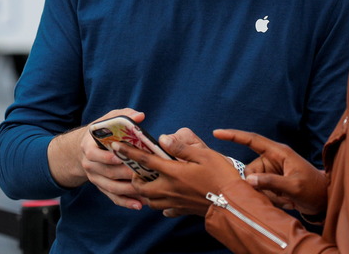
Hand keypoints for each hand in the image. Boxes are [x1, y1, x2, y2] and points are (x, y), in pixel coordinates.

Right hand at [81, 108, 145, 209]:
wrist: (87, 148)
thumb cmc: (102, 132)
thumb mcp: (108, 120)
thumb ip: (123, 116)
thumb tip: (140, 116)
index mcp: (89, 147)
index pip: (94, 154)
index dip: (106, 157)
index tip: (120, 158)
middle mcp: (90, 165)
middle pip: (106, 173)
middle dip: (124, 174)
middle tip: (141, 174)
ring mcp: (96, 178)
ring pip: (111, 187)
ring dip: (128, 191)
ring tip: (144, 191)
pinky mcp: (102, 187)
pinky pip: (113, 197)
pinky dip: (125, 202)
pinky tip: (139, 205)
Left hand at [114, 129, 240, 216]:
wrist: (232, 204)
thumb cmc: (221, 176)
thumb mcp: (204, 155)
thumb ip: (181, 147)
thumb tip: (163, 138)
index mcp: (173, 172)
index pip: (145, 160)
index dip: (129, 152)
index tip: (116, 146)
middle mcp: (169, 189)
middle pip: (141, 186)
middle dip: (135, 177)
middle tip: (137, 169)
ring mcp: (174, 202)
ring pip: (150, 200)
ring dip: (145, 191)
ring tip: (148, 182)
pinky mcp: (182, 210)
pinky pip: (164, 210)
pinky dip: (160, 204)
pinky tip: (165, 198)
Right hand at [214, 129, 327, 216]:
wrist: (323, 201)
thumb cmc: (313, 189)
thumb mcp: (294, 186)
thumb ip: (271, 182)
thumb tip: (249, 180)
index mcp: (278, 152)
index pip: (253, 140)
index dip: (234, 135)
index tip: (217, 132)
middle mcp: (272, 159)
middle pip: (250, 170)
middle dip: (258, 185)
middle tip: (276, 196)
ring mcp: (271, 171)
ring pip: (253, 183)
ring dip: (266, 194)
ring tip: (284, 199)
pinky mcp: (271, 182)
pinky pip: (260, 190)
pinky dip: (269, 198)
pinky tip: (284, 200)